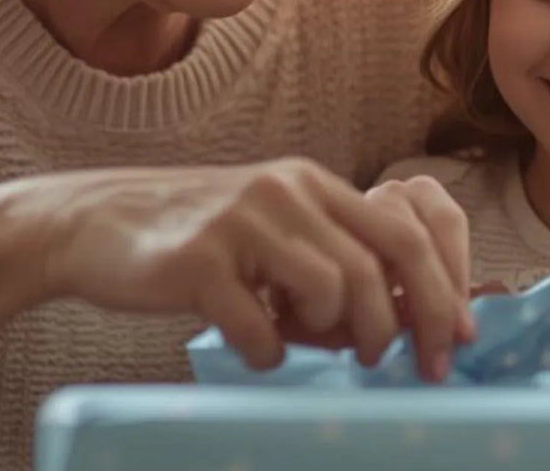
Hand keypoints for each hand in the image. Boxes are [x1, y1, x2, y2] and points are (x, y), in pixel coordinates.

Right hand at [30, 159, 472, 379]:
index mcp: (311, 183)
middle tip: (396, 366)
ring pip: (331, 289)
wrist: (96, 224)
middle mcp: (285, 191)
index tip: (453, 340)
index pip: (405, 231)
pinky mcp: (198, 261)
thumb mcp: (271, 230)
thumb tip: (395, 322)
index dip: (441, 290)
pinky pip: (259, 327)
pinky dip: (266, 352)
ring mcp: (242, 223)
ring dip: (328, 333)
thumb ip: (328, 258)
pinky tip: (250, 345)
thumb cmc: (194, 239)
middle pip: (380, 263)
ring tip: (300, 339)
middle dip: (403, 325)